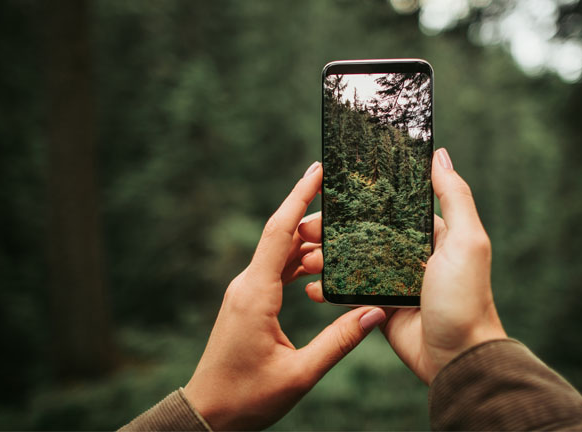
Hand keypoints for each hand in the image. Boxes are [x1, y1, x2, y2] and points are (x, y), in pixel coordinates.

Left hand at [184, 161, 385, 429]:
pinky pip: (275, 270)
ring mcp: (246, 293)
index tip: (317, 169)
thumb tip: (374, 312)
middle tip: (347, 202)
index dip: (299, 196)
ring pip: (279, 253)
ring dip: (308, 241)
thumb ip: (338, 342)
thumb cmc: (247, 397)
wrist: (208, 413)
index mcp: (256, 294)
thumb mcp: (299, 374)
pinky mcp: (248, 303)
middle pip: (281, 235)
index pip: (280, 232)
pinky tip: (320, 264)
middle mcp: (247, 285)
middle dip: (312, 214)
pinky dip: (298, 262)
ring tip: (341, 231)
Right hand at [305, 148, 505, 383]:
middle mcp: (411, 254)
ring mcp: (393, 280)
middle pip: (362, 231)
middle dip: (332, 229)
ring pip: (351, 260)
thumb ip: (454, 197)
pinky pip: (349, 291)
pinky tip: (311, 287)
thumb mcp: (467, 241)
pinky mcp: (380, 306)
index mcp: (431, 234)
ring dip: (325, 257)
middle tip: (305, 229)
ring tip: (303, 258)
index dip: (359, 198)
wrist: (457, 357)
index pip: (389, 207)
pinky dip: (329, 288)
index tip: (328, 192)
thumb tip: (440, 154)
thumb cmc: (466, 296)